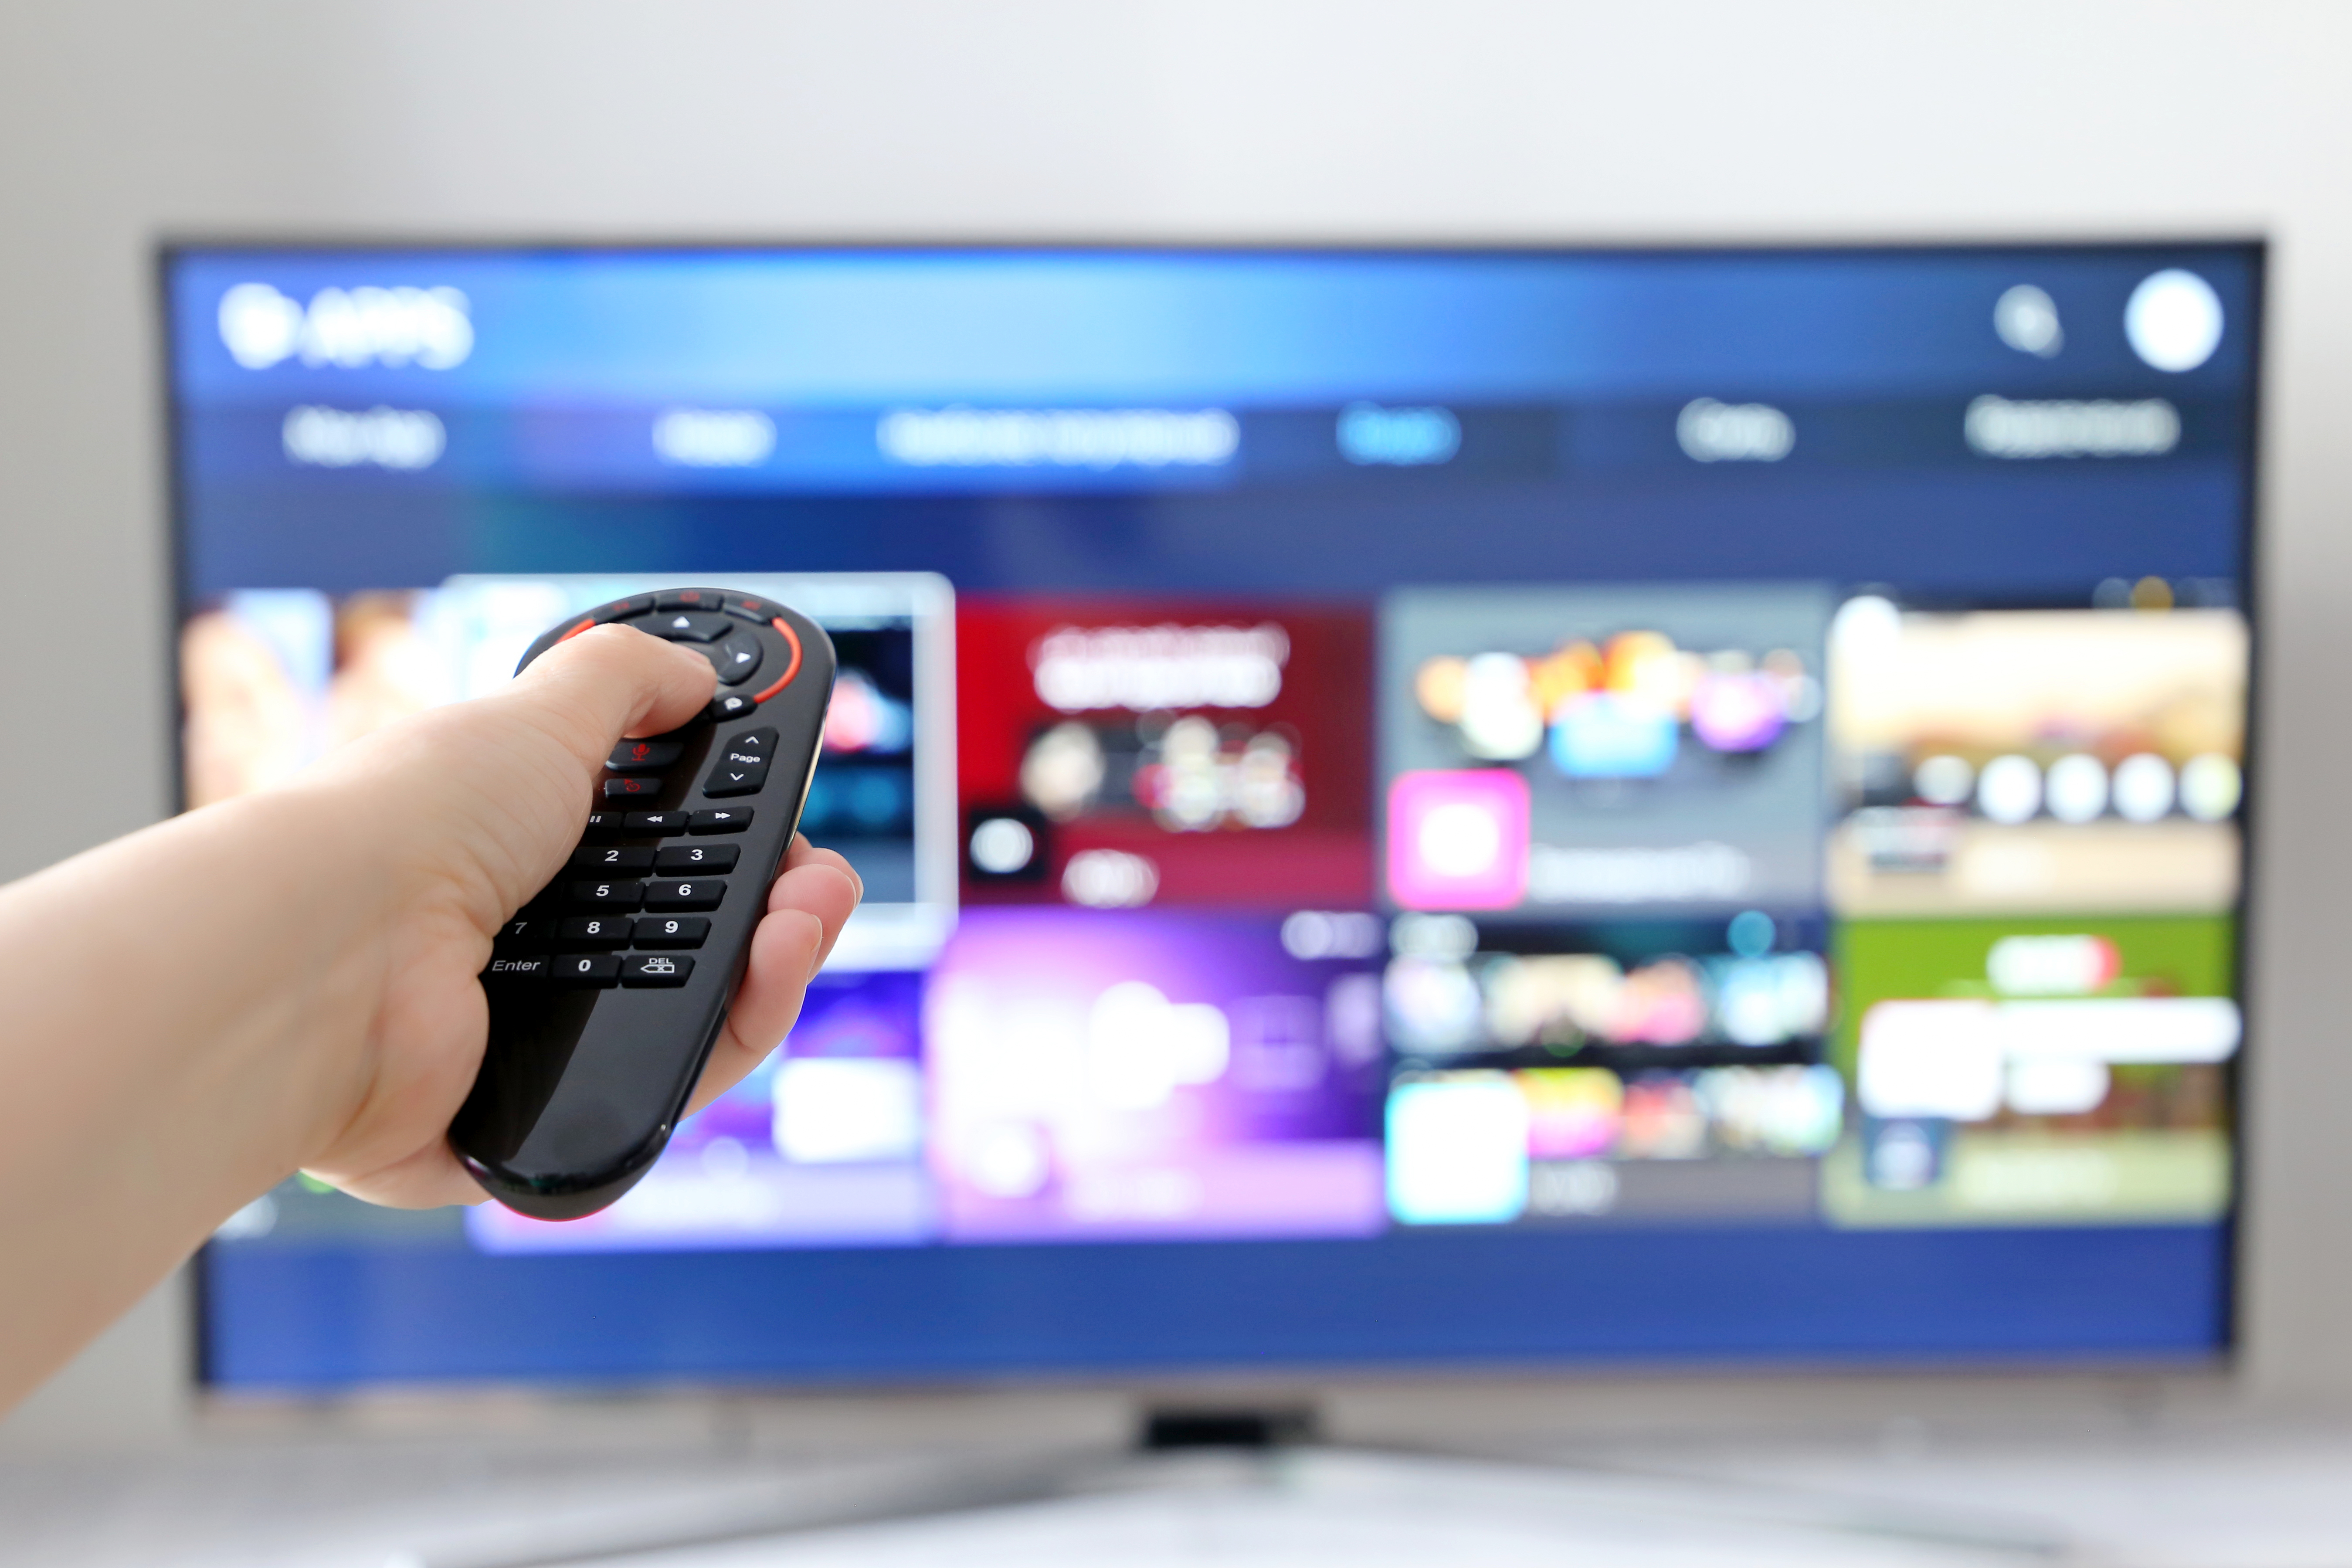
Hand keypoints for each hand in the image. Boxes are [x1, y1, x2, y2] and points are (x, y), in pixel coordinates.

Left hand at [291, 624, 862, 1207]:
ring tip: (801, 919)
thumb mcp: (536, 712)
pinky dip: (730, 1034)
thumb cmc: (408, 827)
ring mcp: (533, 1038)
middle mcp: (526, 945)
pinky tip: (763, 978)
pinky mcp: (538, 1121)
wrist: (333, 957)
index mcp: (519, 852)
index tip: (790, 811)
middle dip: (779, 899)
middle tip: (816, 877)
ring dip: (777, 962)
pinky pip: (667, 1090)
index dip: (736, 830)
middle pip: (696, 937)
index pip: (658, 847)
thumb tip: (692, 672)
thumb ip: (625, 679)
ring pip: (697, 1016)